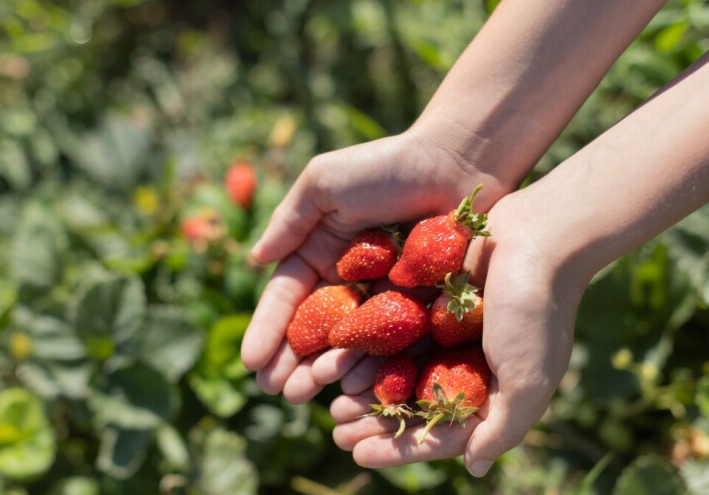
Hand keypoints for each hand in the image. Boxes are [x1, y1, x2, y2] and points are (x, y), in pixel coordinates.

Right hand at [240, 127, 514, 402]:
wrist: (456, 162)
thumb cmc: (386, 165)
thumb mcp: (324, 183)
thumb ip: (289, 221)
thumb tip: (254, 259)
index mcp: (319, 253)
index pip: (287, 299)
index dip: (268, 329)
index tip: (251, 360)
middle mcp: (348, 282)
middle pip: (314, 330)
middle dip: (291, 361)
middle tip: (275, 389)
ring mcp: (383, 299)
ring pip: (349, 345)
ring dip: (325, 370)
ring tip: (306, 393)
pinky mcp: (419, 308)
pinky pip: (392, 343)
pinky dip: (372, 366)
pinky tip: (354, 386)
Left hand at [328, 191, 591, 476]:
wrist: (537, 234)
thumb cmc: (537, 311)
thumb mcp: (528, 380)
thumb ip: (502, 427)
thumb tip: (474, 467)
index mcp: (490, 391)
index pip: (438, 432)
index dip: (398, 447)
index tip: (358, 454)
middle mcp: (465, 365)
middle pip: (412, 404)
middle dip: (374, 421)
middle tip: (336, 432)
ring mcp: (446, 333)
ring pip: (397, 368)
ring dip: (365, 387)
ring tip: (332, 401)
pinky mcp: (429, 301)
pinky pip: (392, 329)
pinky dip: (368, 346)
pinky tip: (339, 358)